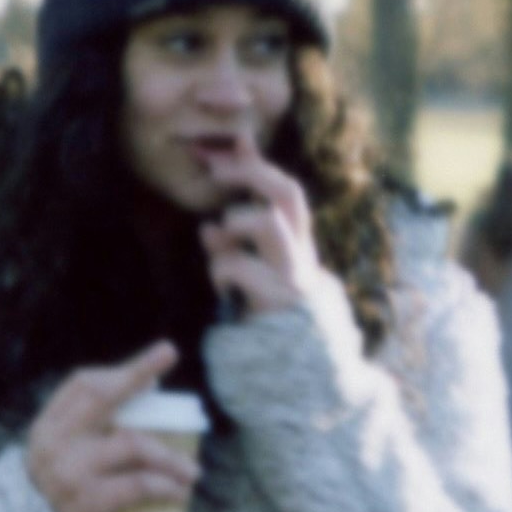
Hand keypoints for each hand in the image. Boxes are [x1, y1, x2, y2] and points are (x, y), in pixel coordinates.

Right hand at [23, 343, 201, 511]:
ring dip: (170, 457)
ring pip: (133, 444)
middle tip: (167, 353)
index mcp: (48, 427)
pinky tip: (179, 492)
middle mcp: (56, 442)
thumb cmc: (52, 495)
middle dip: (137, 372)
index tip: (152, 366)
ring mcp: (71, 471)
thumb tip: (142, 399)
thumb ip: (82, 431)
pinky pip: (138, 485)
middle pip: (103, 397)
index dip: (119, 372)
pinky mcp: (87, 502)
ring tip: (193, 471)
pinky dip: (165, 486)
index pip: (82, 385)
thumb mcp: (53, 456)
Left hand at [196, 145, 324, 333]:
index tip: (236, 138)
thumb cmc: (268, 320)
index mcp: (297, 246)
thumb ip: (234, 255)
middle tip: (218, 171)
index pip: (286, 192)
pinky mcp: (282, 298)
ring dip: (234, 227)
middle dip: (252, 173)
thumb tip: (208, 227)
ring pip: (265, 222)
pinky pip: (238, 266)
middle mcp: (303, 255)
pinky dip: (221, 271)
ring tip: (222, 250)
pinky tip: (225, 291)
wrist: (297, 373)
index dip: (260, 164)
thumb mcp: (251, 277)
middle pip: (288, 192)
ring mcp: (295, 274)